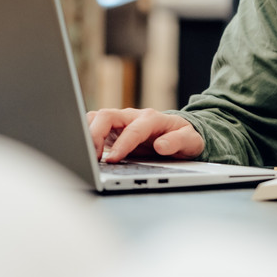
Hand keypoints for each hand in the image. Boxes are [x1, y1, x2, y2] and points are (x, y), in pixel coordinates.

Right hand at [86, 108, 204, 162]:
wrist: (180, 133)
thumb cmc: (185, 137)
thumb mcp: (191, 141)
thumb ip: (178, 142)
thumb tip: (161, 146)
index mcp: (151, 119)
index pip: (133, 129)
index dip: (122, 144)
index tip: (113, 160)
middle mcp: (132, 117)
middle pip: (107, 116)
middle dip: (95, 134)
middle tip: (92, 157)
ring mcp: (120, 122)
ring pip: (96, 118)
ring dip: (87, 133)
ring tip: (86, 156)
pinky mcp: (112, 130)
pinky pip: (93, 127)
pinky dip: (86, 137)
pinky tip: (85, 153)